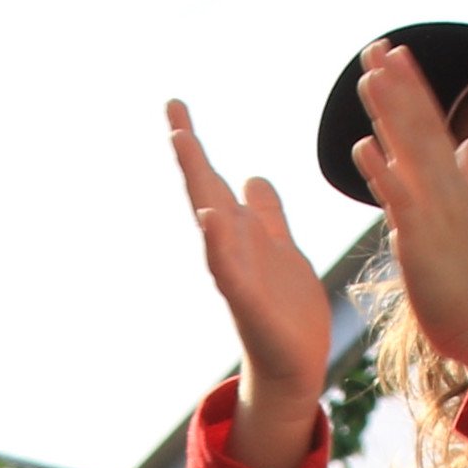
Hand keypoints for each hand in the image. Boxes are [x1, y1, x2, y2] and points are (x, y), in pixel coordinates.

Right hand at [169, 101, 332, 451]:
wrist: (296, 363)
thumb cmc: (287, 310)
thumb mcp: (280, 247)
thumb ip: (265, 214)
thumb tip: (249, 177)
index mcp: (242, 232)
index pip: (213, 179)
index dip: (194, 144)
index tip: (173, 104)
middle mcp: (233, 247)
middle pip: (205, 191)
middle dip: (190, 153)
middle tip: (171, 111)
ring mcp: (237, 274)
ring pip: (211, 224)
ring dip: (197, 185)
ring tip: (183, 145)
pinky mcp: (248, 304)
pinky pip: (229, 270)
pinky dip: (218, 244)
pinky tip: (210, 218)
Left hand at [348, 41, 467, 375]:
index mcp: (453, 185)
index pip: (430, 125)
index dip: (411, 88)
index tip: (394, 52)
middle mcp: (446, 190)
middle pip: (419, 127)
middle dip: (397, 85)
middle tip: (375, 45)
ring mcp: (435, 212)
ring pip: (410, 154)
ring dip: (389, 114)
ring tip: (368, 76)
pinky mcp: (422, 241)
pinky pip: (400, 201)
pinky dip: (383, 172)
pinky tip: (363, 146)